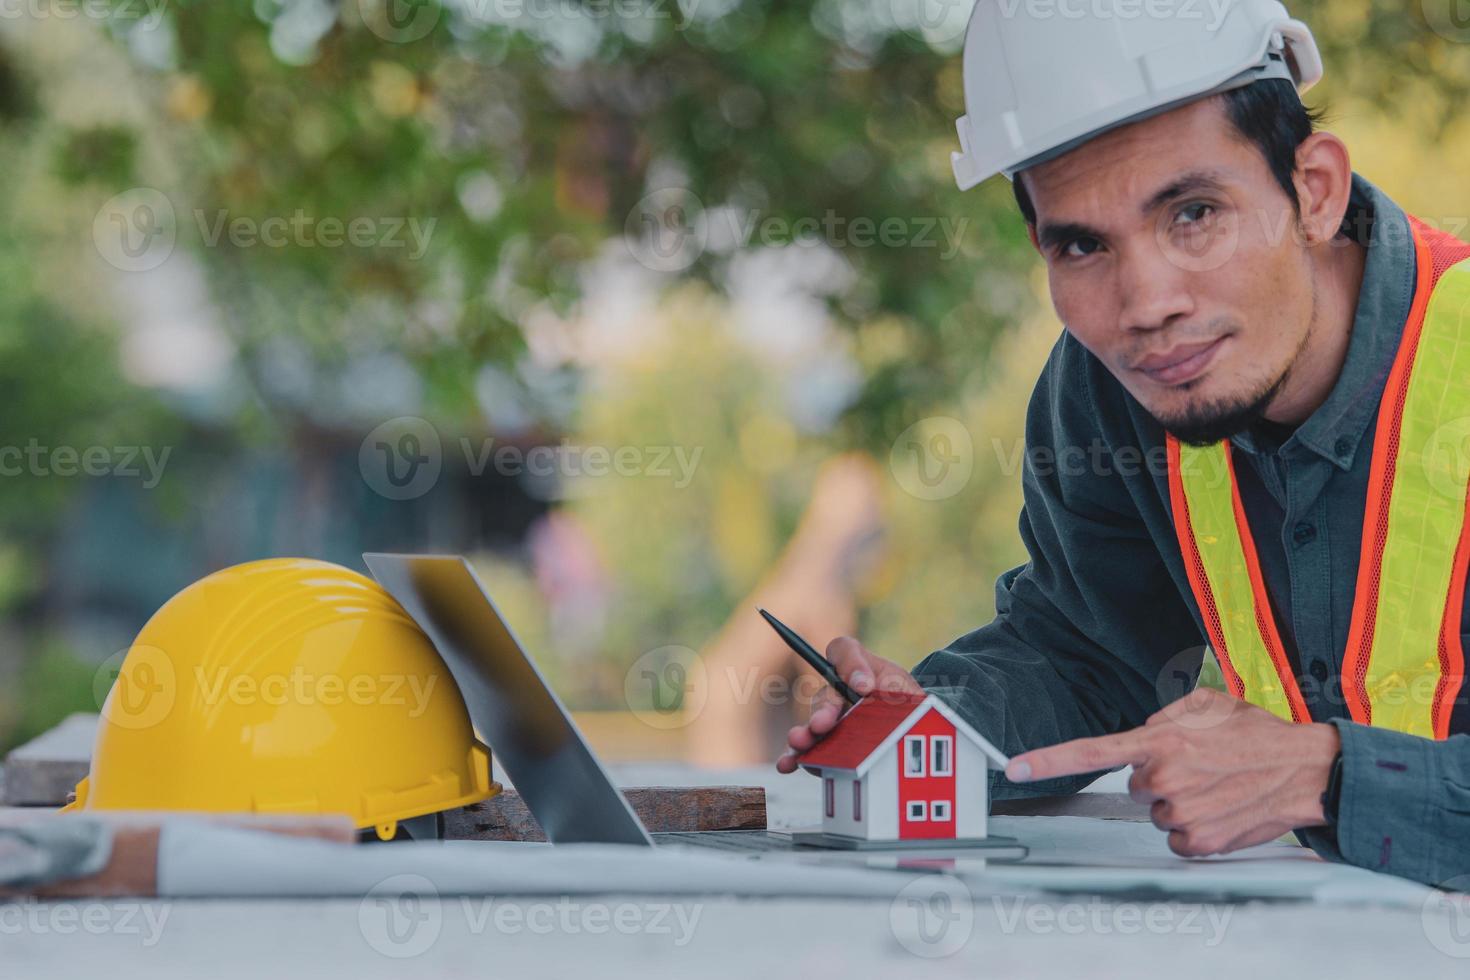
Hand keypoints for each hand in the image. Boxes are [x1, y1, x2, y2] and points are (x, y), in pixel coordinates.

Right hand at [775, 636, 922, 773]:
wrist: (912, 732)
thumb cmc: (904, 703)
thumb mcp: (903, 688)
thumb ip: (888, 683)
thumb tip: (863, 688)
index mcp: (857, 670)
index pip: (843, 651)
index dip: (850, 664)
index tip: (865, 687)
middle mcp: (836, 692)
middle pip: (824, 696)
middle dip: (823, 711)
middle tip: (822, 724)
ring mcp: (828, 721)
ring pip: (812, 724)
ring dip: (804, 734)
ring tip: (799, 742)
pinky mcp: (824, 747)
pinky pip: (808, 750)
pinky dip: (796, 757)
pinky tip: (788, 764)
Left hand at [1003, 688, 1340, 856]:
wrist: (1306, 770)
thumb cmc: (1255, 733)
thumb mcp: (1204, 703)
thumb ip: (1160, 717)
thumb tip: (1140, 736)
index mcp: (1160, 741)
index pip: (1091, 752)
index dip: (1048, 759)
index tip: (1014, 767)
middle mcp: (1164, 779)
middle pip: (1134, 785)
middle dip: (1158, 776)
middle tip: (1199, 766)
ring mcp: (1181, 814)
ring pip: (1156, 812)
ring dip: (1179, 801)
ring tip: (1217, 784)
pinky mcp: (1199, 843)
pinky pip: (1175, 838)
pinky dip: (1193, 827)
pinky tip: (1221, 808)